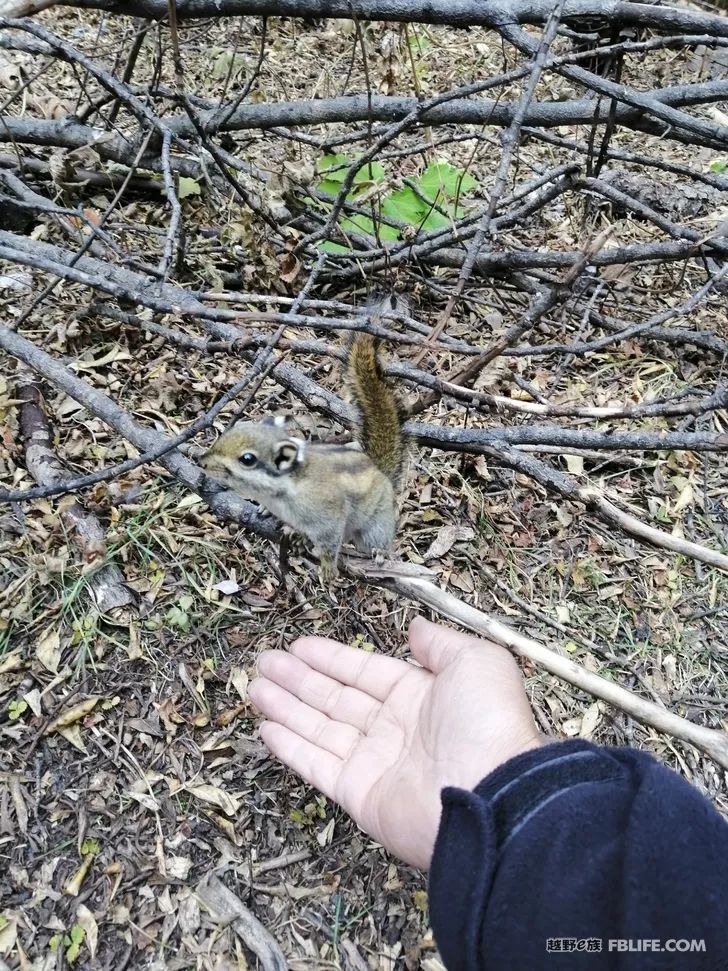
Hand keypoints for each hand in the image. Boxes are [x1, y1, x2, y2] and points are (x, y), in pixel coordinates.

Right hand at [248, 617, 541, 868]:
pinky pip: (317, 765)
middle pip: (334, 697)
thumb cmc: (487, 724)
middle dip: (298, 679)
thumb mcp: (476, 662)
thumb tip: (415, 629)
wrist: (492, 798)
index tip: (298, 645)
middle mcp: (394, 727)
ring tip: (255, 688)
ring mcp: (375, 762)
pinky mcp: (359, 794)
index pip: (363, 671)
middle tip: (263, 662)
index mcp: (419, 695)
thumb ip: (439, 644)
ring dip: (286, 707)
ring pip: (319, 728)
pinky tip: (267, 727)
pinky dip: (290, 747)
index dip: (330, 657)